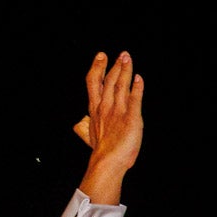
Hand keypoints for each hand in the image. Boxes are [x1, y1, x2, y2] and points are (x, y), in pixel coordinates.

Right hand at [75, 51, 144, 203]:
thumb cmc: (100, 151)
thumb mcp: (89, 135)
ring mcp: (118, 112)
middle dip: (115, 65)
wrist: (106, 162)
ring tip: (128, 58)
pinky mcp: (132, 119)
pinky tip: (139, 78)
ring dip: (125, 71)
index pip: (94, 82)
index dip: (97, 67)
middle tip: (121, 53)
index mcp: (94, 109)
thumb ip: (84, 127)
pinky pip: (135, 100)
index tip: (101, 56)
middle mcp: (105, 107)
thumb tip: (77, 124)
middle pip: (109, 80)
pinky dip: (137, 88)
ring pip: (121, 86)